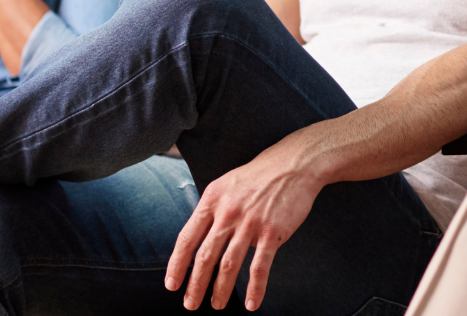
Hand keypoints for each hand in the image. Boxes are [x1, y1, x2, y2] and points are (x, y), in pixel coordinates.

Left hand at [165, 137, 325, 310]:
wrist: (294, 164)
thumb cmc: (259, 176)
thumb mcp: (226, 185)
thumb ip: (211, 210)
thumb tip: (197, 239)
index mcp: (212, 201)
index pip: (187, 238)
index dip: (177, 265)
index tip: (172, 285)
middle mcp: (228, 213)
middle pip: (205, 256)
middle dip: (195, 285)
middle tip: (190, 304)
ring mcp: (251, 223)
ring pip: (229, 265)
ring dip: (220, 290)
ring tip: (216, 305)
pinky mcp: (273, 232)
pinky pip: (260, 266)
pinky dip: (256, 288)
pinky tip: (252, 303)